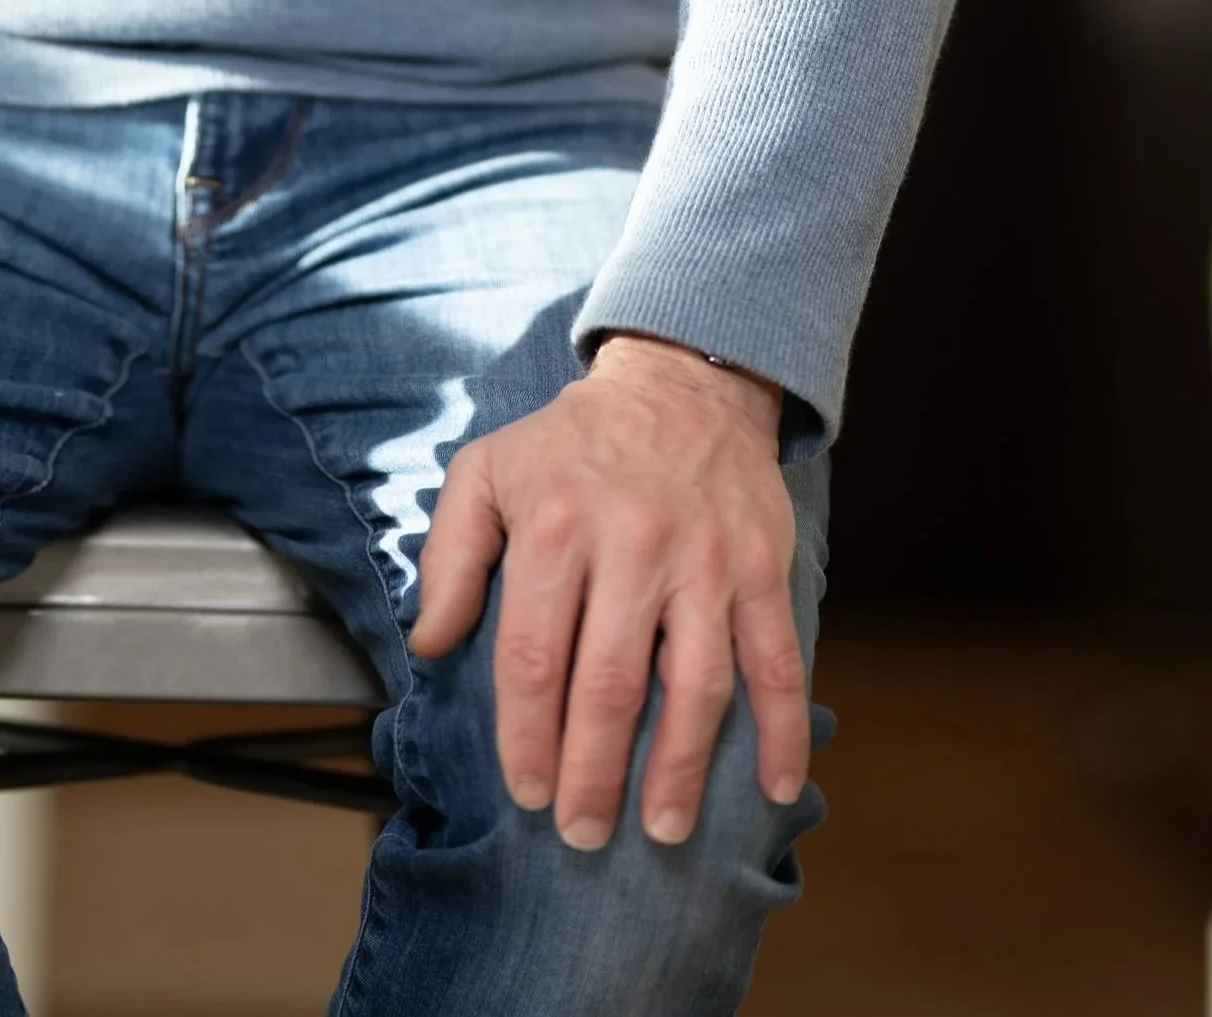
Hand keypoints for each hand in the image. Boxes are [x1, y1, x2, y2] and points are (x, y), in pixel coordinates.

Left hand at [408, 334, 804, 849]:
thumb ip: (448, 554)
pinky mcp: (761, 567)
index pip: (534, 654)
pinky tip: (776, 787)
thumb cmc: (573, 441)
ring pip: (694, 683)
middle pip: (609, 683)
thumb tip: (429, 643)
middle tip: (581, 833)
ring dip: (678, 767)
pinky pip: (777, 659)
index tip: (524, 792)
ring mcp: (704, 560)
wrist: (682, 379)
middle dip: (592, 772)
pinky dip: (782, 728)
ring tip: (661, 829)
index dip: (526, 735)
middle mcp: (631, 544)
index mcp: (555, 524)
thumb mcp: (486, 468)